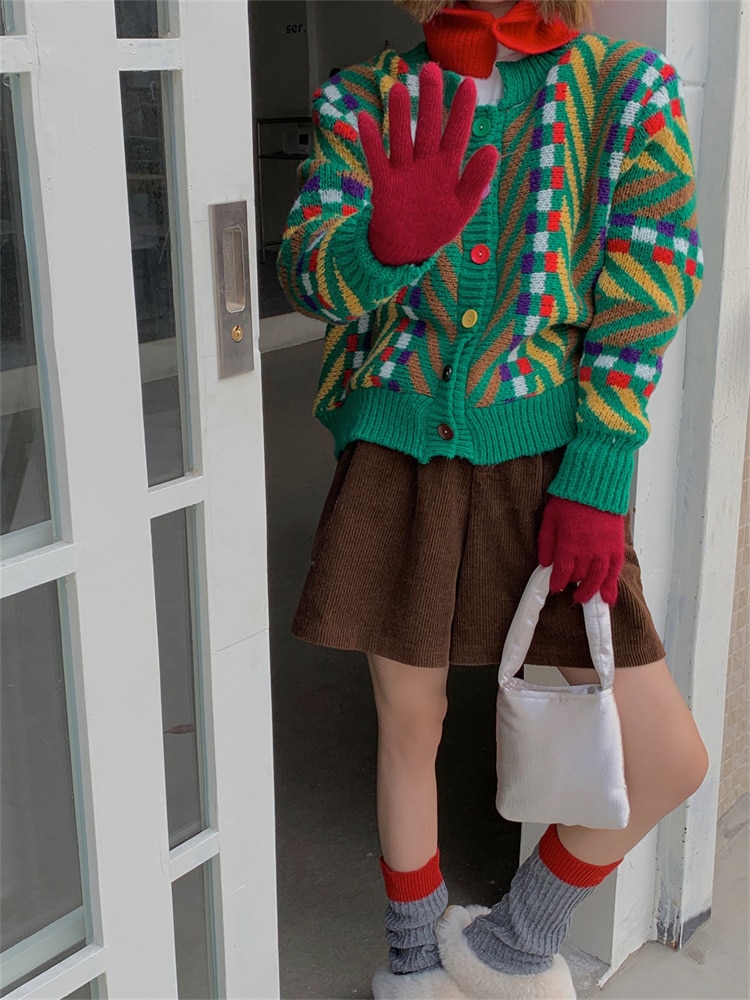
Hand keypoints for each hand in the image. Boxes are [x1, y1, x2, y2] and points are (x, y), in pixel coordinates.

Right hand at [358, 62, 498, 266]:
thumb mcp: (463, 207)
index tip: (467, 84)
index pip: (457, 134)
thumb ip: (476, 181)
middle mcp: (425, 163)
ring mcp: (404, 171)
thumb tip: (491, 150)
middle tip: (430, 70)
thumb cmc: (437, 226)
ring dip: (399, 116)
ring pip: (401, 138)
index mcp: (447, 168)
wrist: (408, 248)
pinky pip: (376, 160)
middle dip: (430, 100)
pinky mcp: (384, 183)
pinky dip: (371, 142)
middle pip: (428, 127)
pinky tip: (365, 120)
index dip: (462, 110)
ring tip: (398, 89)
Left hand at [538, 496, 624, 603]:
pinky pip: (614, 571)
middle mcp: (588, 550)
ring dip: (590, 591)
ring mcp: (604, 549)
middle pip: (580, 577)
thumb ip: (547, 542)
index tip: (555, 587)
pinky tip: (608, 597)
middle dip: (573, 586)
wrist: (596, 484)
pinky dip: (611, 585)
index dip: (557, 583)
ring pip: (598, 578)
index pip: (562, 571)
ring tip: (584, 598)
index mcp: (569, 543)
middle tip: (570, 594)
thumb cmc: (570, 498)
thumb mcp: (550, 518)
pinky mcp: (616, 546)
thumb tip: (544, 563)